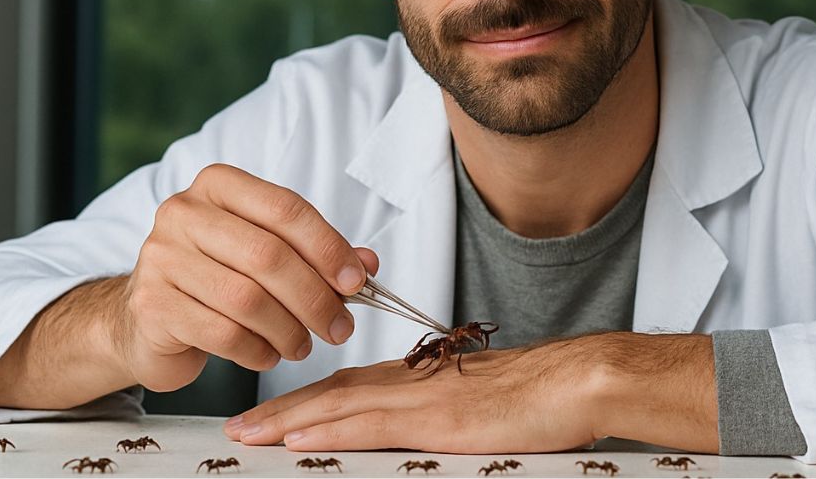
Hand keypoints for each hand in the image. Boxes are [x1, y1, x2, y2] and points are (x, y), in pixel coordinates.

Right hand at [117, 163, 379, 392]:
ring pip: (247, 299)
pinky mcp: (152, 305)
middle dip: (315, 297)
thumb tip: (368, 265)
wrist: (148, 318)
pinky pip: (222, 333)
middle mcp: (183, 213)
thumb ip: (317, 253)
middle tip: (340, 328)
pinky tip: (269, 353)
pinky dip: (258, 350)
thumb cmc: (219, 276)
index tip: (357, 281)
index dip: (328, 247)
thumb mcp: (268, 253)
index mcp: (218, 186)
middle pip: (269, 255)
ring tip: (304, 345)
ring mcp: (161, 257)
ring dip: (289, 330)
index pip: (285, 208)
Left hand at [224, 340, 601, 452]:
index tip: (274, 413)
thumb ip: (448, 407)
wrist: (576, 381)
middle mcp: (415, 382)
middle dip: (284, 409)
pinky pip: (371, 425)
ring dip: (290, 419)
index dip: (309, 398)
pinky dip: (330, 430)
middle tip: (239, 426)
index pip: (353, 386)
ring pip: (341, 405)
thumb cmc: (542, 392)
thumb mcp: (484, 399)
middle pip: (335, 391)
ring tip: (249, 435)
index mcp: (425, 378)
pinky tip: (300, 438)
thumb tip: (431, 423)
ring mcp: (423, 399)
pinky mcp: (436, 420)